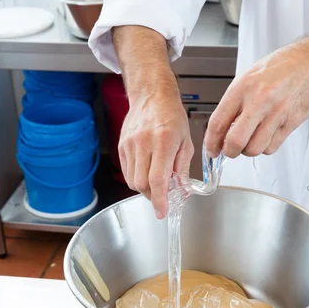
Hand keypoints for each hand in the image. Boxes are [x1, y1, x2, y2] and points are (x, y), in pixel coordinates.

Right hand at [118, 90, 193, 218]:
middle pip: (142, 183)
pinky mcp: (122, 146)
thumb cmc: (172, 116)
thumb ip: (183, 168)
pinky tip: (146, 171)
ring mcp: (130, 145)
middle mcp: (144, 143)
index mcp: (164, 141)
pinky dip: (136, 178)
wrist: (152, 96)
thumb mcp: (186, 141)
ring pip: (132, 180)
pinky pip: (126, 171)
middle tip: (163, 195)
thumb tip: (181, 190)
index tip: (162, 211)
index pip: (158, 179)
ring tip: (155, 180)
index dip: (160, 199)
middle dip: (152, 195)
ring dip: (144, 188)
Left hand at [205, 38, 308, 157]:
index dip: (211, 142)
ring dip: (249, 150)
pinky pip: (272, 147)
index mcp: (243, 87)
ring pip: (254, 149)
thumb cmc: (280, 68)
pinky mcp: (291, 122)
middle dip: (229, 151)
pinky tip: (266, 135)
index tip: (211, 149)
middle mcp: (259, 100)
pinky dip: (265, 147)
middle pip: (235, 141)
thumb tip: (221, 130)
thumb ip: (234, 102)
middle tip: (230, 150)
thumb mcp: (249, 77)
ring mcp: (276, 113)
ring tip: (251, 140)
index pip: (218, 122)